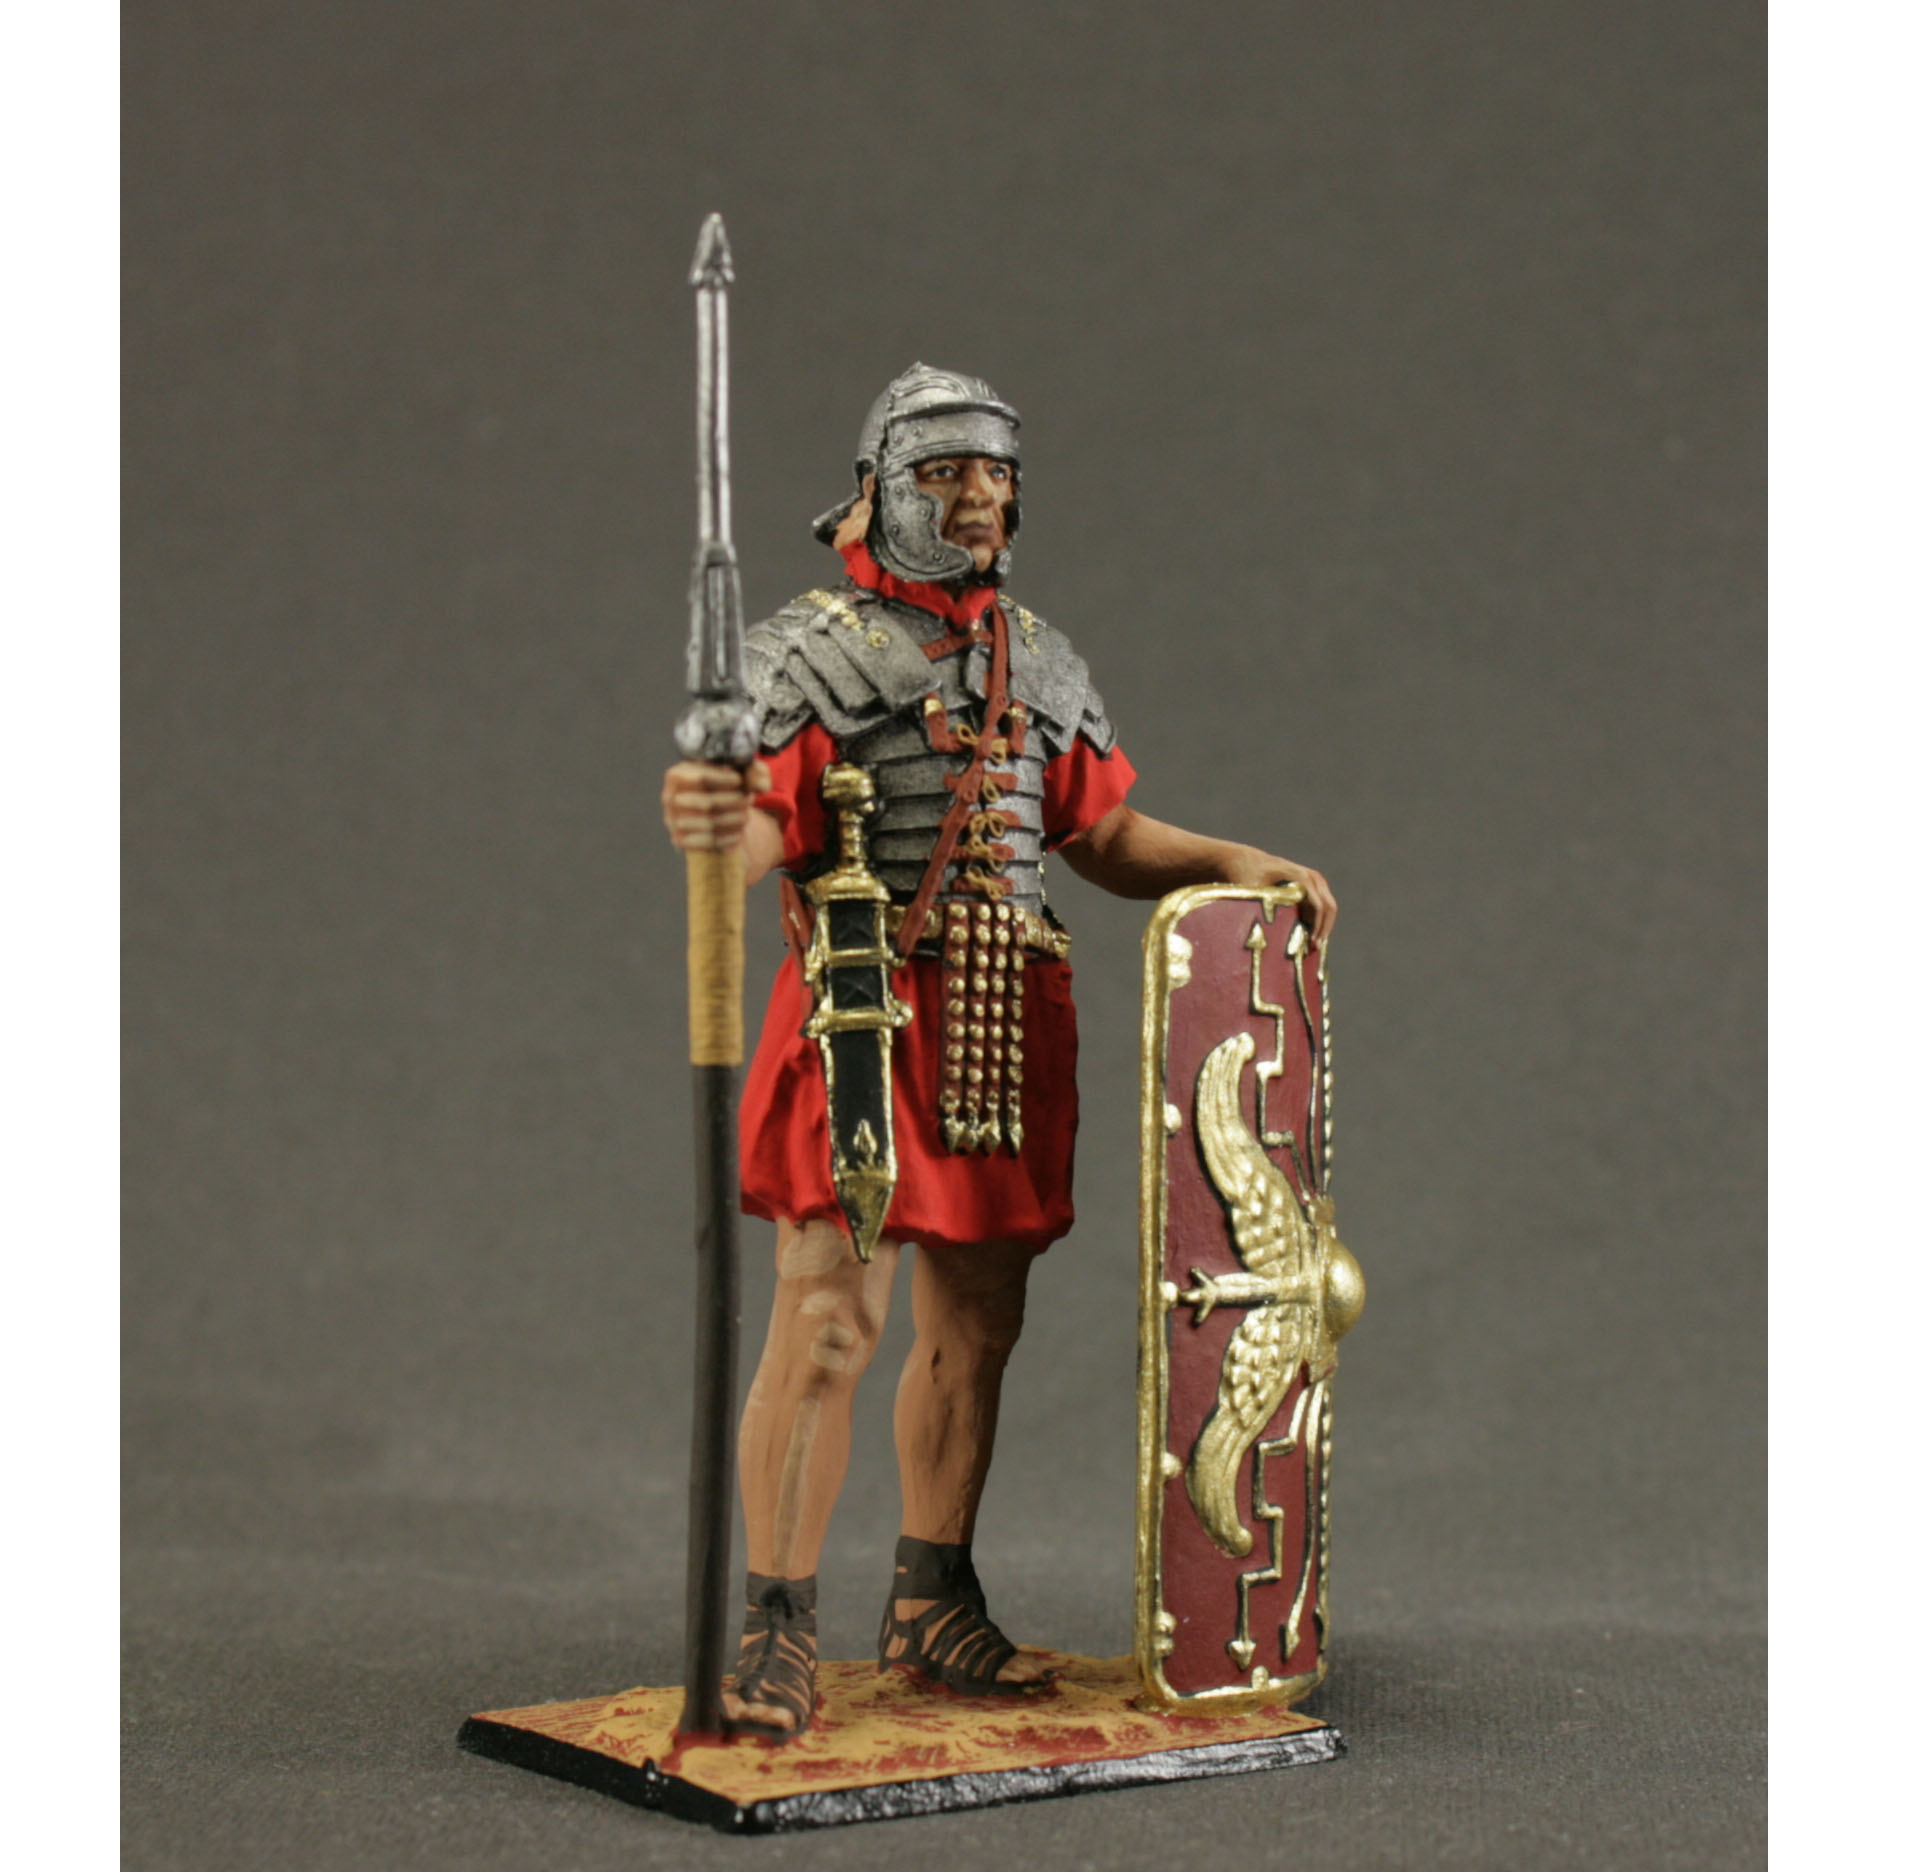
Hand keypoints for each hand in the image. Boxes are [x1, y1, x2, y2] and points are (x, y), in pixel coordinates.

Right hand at [662, 759, 770, 852]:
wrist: (710, 809)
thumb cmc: (723, 784)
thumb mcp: (737, 771)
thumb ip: (753, 772)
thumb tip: (763, 785)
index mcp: (676, 775)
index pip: (701, 779)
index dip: (724, 780)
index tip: (740, 781)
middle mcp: (669, 797)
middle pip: (707, 803)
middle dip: (734, 802)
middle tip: (748, 800)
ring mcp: (672, 820)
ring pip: (709, 825)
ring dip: (734, 820)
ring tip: (745, 815)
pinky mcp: (679, 839)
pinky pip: (707, 843)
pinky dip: (728, 838)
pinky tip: (738, 833)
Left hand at [1223, 848, 1337, 947]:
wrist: (1248, 861)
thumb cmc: (1249, 876)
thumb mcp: (1252, 892)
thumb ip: (1261, 906)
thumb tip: (1265, 931)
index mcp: (1300, 877)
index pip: (1318, 905)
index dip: (1317, 926)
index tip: (1310, 943)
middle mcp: (1311, 876)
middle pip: (1329, 906)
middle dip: (1324, 928)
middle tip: (1315, 948)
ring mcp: (1314, 879)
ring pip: (1329, 905)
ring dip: (1324, 925)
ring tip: (1314, 944)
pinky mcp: (1313, 883)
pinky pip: (1324, 903)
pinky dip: (1320, 919)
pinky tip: (1310, 934)